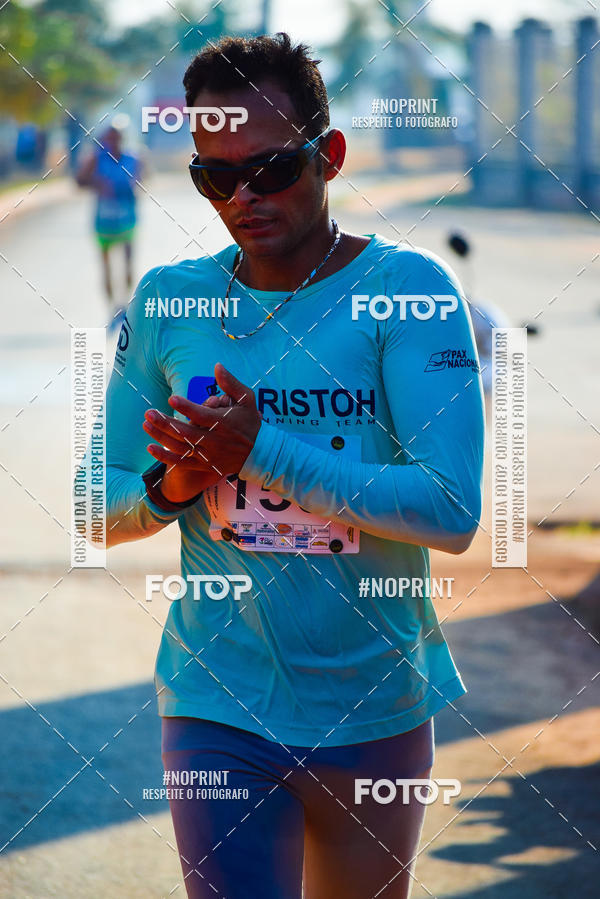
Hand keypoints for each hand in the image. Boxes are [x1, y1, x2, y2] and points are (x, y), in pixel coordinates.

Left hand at [142, 363, 260, 502]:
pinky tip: (150, 447)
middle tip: (149, 413)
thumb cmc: (251, 422)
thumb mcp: (247, 400)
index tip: (172, 398)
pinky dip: (165, 457)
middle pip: (187, 433)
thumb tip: (217, 366)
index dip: (187, 408)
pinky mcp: (204, 466)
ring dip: (161, 437)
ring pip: (181, 448)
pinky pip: (182, 463)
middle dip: (166, 423)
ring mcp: (209, 455)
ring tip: (146, 425)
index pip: (203, 415)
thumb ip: (231, 383)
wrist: (260, 453)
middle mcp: (215, 441)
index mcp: (224, 423)